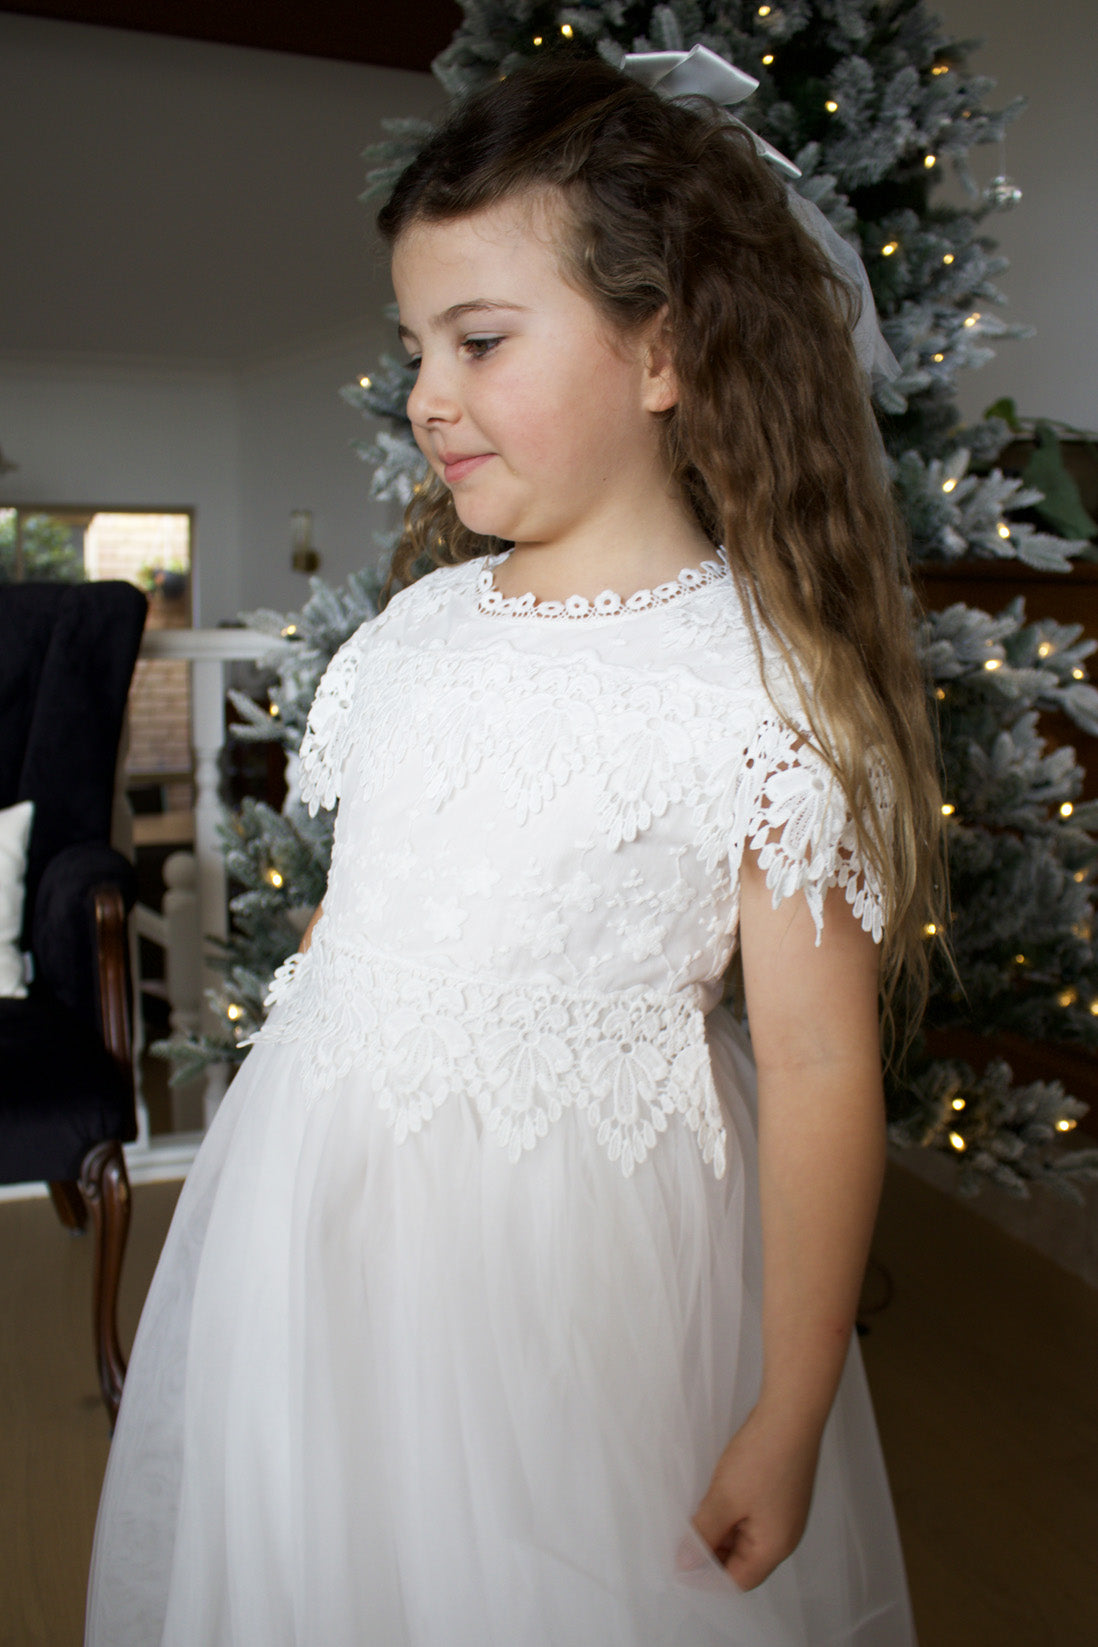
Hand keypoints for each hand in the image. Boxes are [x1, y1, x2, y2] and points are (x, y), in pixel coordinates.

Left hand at [690, 1407, 820, 1590]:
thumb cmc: (761, 1458)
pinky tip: (716, 1498)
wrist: (791, 1413)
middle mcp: (785, 1536)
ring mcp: (786, 1514)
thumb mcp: (724, 1499)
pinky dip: (733, 1513)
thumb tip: (686, 1563)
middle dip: (713, 1552)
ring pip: (746, 1536)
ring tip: (696, 1515)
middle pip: (744, 1560)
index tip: (681, 1561)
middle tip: (683, 1536)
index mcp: (775, 1547)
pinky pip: (753, 1516)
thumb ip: (703, 1533)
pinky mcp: (782, 1494)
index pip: (739, 1579)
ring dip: (721, 1530)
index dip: (708, 1575)